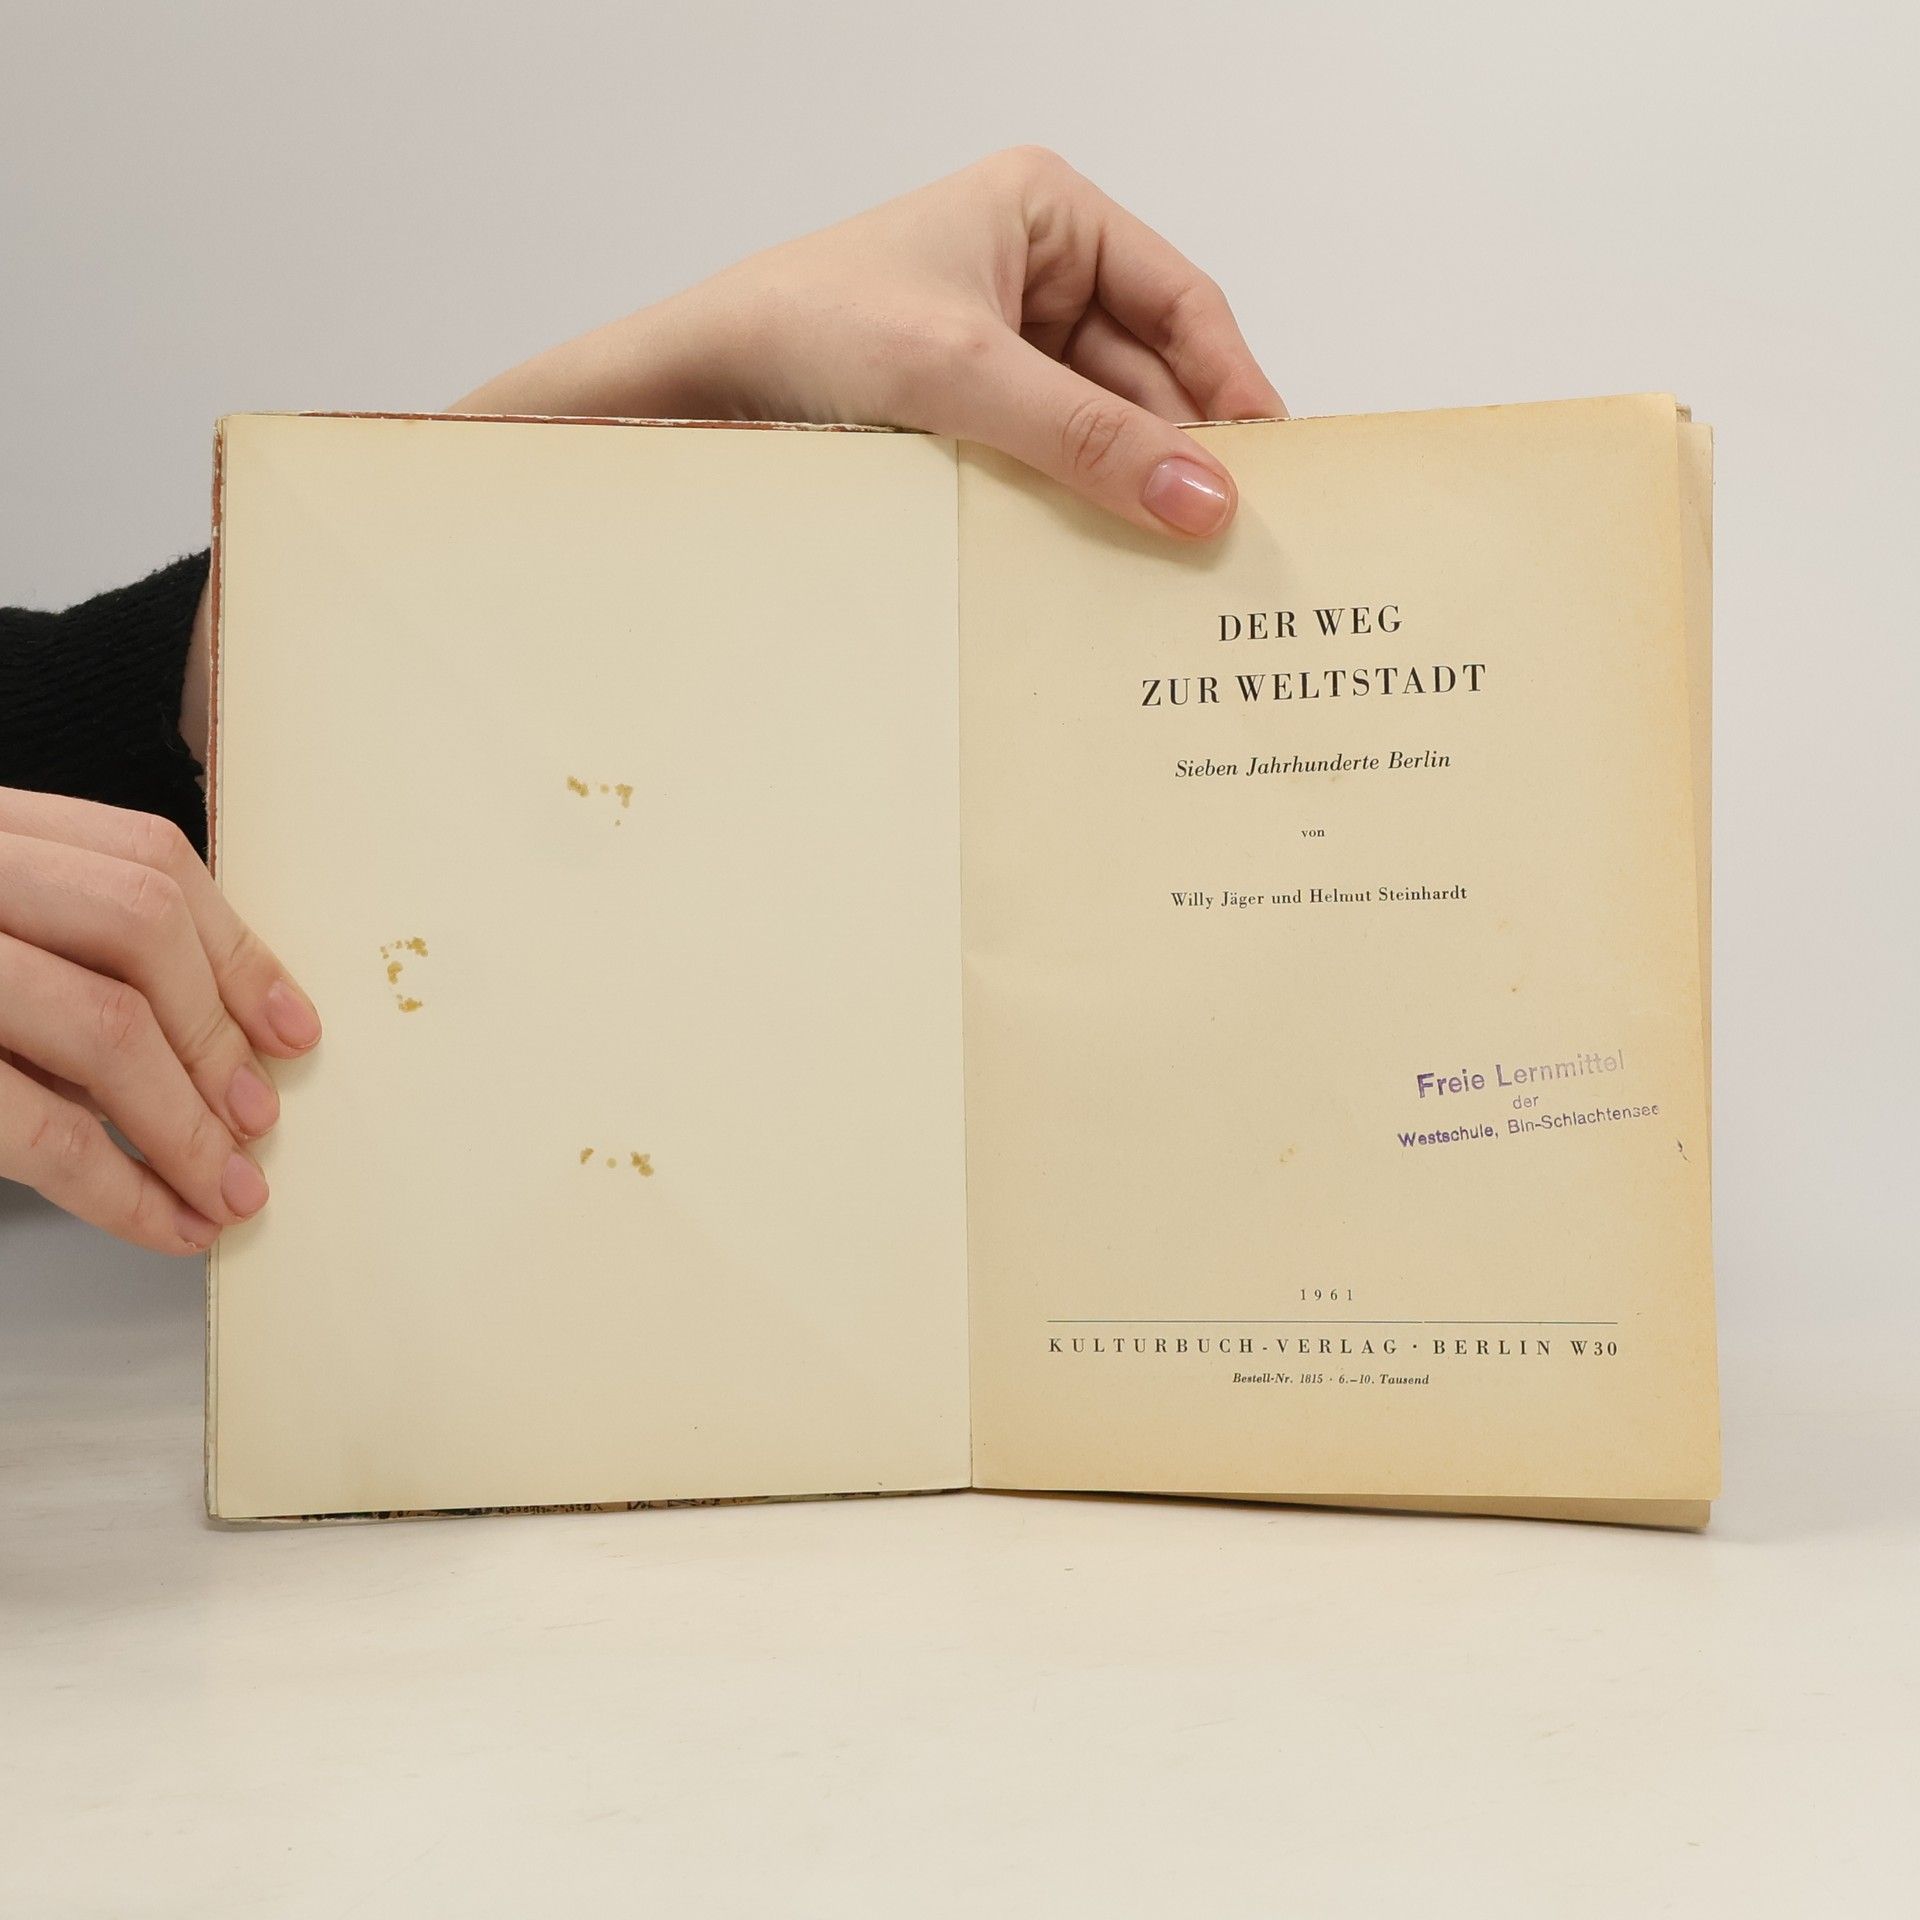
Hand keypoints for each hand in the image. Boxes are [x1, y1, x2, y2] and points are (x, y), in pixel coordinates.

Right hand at [0, 789, 320, 1253]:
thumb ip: (60, 938)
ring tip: (229, 1192)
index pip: (147, 860)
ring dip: (183, 1124)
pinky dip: (118, 1186)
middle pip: (140, 927)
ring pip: (101, 1022)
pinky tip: (165, 1227)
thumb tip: (230, 1032)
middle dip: (216, 1037)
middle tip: (258, 1125)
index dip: (236, 954)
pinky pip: (30, 1123)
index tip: (293, 1032)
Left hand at [454, 147, 1285, 540]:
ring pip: (1098, 424)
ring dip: (1126, 487)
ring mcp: (997, 349)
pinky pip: (1049, 458)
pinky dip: (1074, 503)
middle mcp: (1030, 274)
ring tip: (1171, 563)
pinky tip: (1098, 556)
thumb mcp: (961, 377)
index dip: (1231, 386)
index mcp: (1045, 214)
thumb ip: (1088, 438)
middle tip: (1230, 539)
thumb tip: (1202, 500)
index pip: (1180, 301)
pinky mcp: (964, 415)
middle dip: (1180, 450)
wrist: (685, 389)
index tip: (1271, 470)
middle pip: (1146, 372)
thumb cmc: (803, 330)